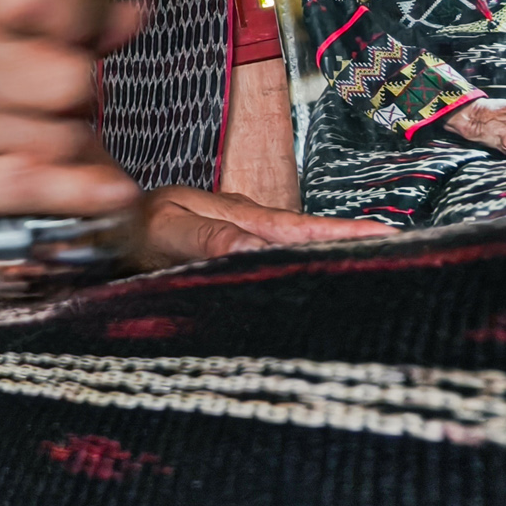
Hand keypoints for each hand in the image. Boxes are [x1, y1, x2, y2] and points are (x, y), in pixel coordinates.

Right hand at [0, 0, 144, 250]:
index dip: (81, 14)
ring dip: (70, 155)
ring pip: (64, 139)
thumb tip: (135, 12)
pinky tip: (113, 193)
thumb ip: (66, 32)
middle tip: (57, 112)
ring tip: (37, 153)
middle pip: (72, 76)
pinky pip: (37, 183)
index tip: (84, 39)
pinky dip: (83, 192)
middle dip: (81, 102)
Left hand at [129, 186, 396, 270]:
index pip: (307, 230)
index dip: (350, 236)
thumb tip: (259, 249)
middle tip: (407, 260)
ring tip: (375, 275)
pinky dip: (300, 270)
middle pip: (312, 240)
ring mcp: (240, 239)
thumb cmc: (129, 226)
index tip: (394, 240)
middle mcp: (248, 227)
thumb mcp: (167, 230)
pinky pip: (272, 262)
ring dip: (331, 260)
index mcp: (242, 218)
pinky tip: (312, 286)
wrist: (98, 223)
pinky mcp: (228, 255)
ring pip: (295, 251)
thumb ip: (210, 237)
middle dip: (357, 248)